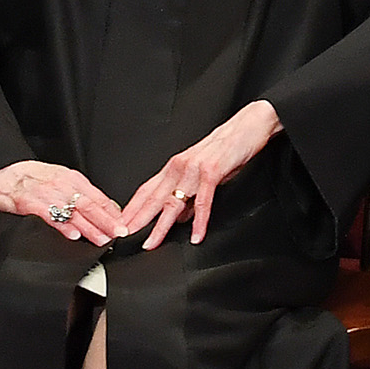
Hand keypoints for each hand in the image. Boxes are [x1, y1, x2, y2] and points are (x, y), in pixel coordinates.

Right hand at [0, 160, 126, 244]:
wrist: (4, 172)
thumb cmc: (34, 178)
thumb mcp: (62, 180)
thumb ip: (81, 194)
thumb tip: (106, 209)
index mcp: (73, 180)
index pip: (99, 197)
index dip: (113, 213)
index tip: (124, 225)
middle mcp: (63, 186)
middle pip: (90, 205)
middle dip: (106, 222)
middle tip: (118, 234)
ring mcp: (47, 194)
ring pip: (73, 212)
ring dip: (90, 227)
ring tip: (101, 239)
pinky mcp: (30, 203)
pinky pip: (49, 216)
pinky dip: (62, 226)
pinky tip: (73, 235)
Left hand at [125, 100, 280, 248]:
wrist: (249, 125)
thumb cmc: (227, 147)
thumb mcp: (204, 172)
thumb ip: (189, 194)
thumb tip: (179, 217)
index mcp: (174, 166)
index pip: (146, 190)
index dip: (132, 209)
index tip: (121, 224)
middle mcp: (180, 167)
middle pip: (154, 199)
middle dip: (138, 220)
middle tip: (124, 236)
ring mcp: (194, 170)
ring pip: (173, 203)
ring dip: (161, 226)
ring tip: (152, 243)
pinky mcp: (212, 172)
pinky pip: (203, 201)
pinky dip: (199, 221)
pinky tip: (196, 235)